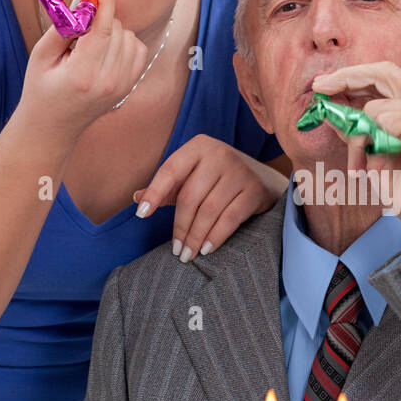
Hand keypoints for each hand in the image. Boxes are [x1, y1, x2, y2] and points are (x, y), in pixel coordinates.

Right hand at [15, 0, 150, 143]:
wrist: (54, 126)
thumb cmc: (41, 89)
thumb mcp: (41, 55)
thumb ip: (62, 26)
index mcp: (83, 75)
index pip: (104, 29)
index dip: (104, 1)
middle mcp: (109, 81)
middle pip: (118, 30)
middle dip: (100, 18)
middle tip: (79, 26)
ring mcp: (123, 86)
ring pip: (130, 37)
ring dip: (112, 30)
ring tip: (89, 43)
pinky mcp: (129, 86)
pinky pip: (138, 49)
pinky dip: (125, 42)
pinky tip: (105, 49)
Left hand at [133, 135, 287, 261]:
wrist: (264, 179)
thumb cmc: (218, 179)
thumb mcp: (192, 176)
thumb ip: (167, 187)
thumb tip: (136, 198)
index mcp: (199, 146)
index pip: (170, 170)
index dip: (155, 193)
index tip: (142, 215)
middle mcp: (219, 154)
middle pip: (190, 196)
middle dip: (180, 227)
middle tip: (176, 250)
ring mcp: (239, 171)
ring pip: (209, 210)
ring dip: (196, 237)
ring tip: (188, 254)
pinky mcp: (255, 190)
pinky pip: (230, 218)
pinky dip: (216, 236)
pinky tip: (206, 249)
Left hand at [311, 63, 400, 240]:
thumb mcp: (374, 152)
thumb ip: (359, 127)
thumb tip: (332, 109)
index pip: (384, 76)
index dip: (353, 76)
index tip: (325, 84)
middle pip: (382, 71)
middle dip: (345, 78)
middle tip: (319, 88)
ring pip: (373, 107)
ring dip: (357, 138)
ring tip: (361, 164)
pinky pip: (379, 120)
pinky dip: (370, 144)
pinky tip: (379, 164)